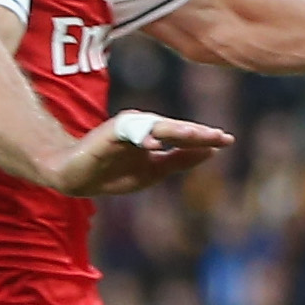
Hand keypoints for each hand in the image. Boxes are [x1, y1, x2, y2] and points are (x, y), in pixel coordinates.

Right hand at [55, 110, 231, 196]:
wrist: (76, 178)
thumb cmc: (113, 173)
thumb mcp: (152, 172)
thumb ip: (179, 161)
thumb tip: (212, 152)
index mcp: (154, 134)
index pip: (184, 136)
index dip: (205, 137)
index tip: (228, 139)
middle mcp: (142, 126)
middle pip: (174, 128)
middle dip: (196, 132)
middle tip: (219, 136)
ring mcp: (125, 128)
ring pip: (155, 127)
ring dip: (175, 130)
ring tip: (195, 134)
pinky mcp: (108, 133)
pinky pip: (128, 133)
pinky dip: (142, 137)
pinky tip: (155, 144)